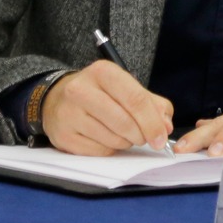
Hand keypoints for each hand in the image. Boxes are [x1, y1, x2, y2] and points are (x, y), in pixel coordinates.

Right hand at [41, 60, 174, 155]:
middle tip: (144, 137)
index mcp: (102, 72)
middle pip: (124, 122)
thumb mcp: (126, 87)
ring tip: (124, 134)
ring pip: (112, 139)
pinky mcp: (62, 136)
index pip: (135, 99)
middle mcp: (81, 90)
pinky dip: (110, 149)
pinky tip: (107, 138)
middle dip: (141, 135)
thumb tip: (165, 126)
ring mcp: (68, 114)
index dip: (152, 122)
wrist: (57, 99)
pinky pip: (98, 151)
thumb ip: (153, 104)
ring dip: (126, 142)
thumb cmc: (100, 93)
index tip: (161, 137)